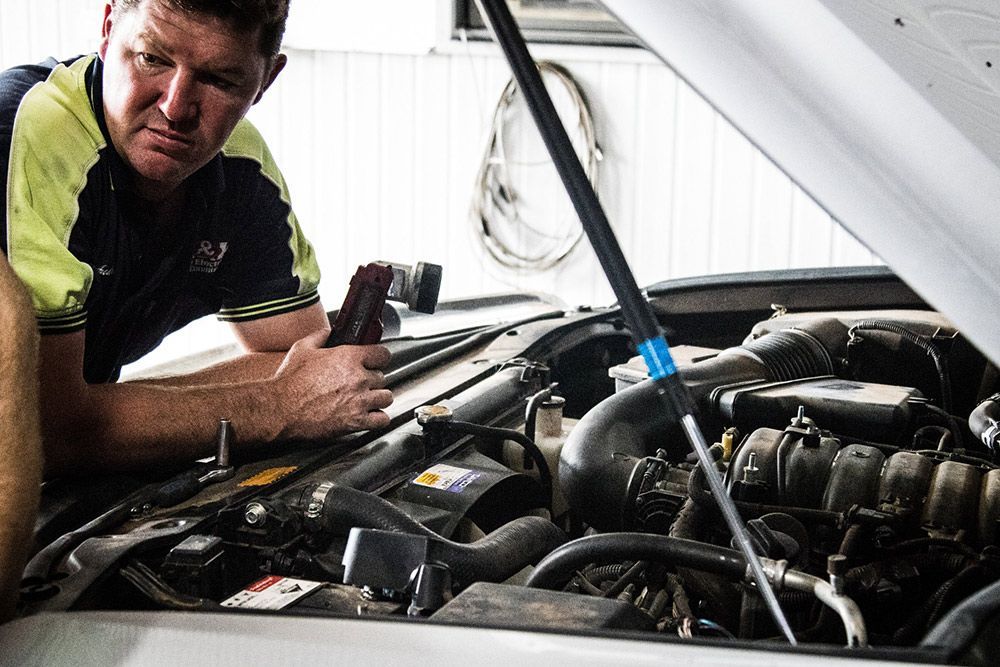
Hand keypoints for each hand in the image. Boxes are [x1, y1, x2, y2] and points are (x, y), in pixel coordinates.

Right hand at [272, 329, 392, 438]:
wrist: (280, 409)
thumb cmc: (289, 381)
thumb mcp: (302, 348)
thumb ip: (321, 336)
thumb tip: (329, 333)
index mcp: (348, 357)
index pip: (382, 354)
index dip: (378, 358)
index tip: (374, 362)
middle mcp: (358, 378)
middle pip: (382, 377)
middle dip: (371, 380)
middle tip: (359, 384)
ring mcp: (359, 401)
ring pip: (386, 397)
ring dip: (378, 398)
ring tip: (367, 399)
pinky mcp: (357, 421)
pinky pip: (382, 419)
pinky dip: (378, 418)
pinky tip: (370, 416)